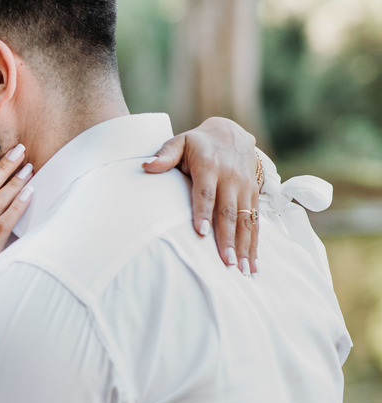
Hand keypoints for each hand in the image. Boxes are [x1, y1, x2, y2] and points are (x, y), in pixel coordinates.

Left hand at [144, 117, 259, 274]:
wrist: (231, 132)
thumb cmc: (198, 142)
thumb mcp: (179, 141)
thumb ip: (164, 155)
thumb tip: (146, 166)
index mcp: (209, 166)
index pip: (205, 192)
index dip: (203, 212)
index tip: (201, 232)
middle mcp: (231, 178)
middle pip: (228, 211)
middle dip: (228, 238)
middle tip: (227, 262)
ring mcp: (245, 187)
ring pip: (246, 219)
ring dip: (245, 245)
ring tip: (243, 269)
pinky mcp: (253, 194)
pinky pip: (255, 220)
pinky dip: (255, 242)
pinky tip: (253, 263)